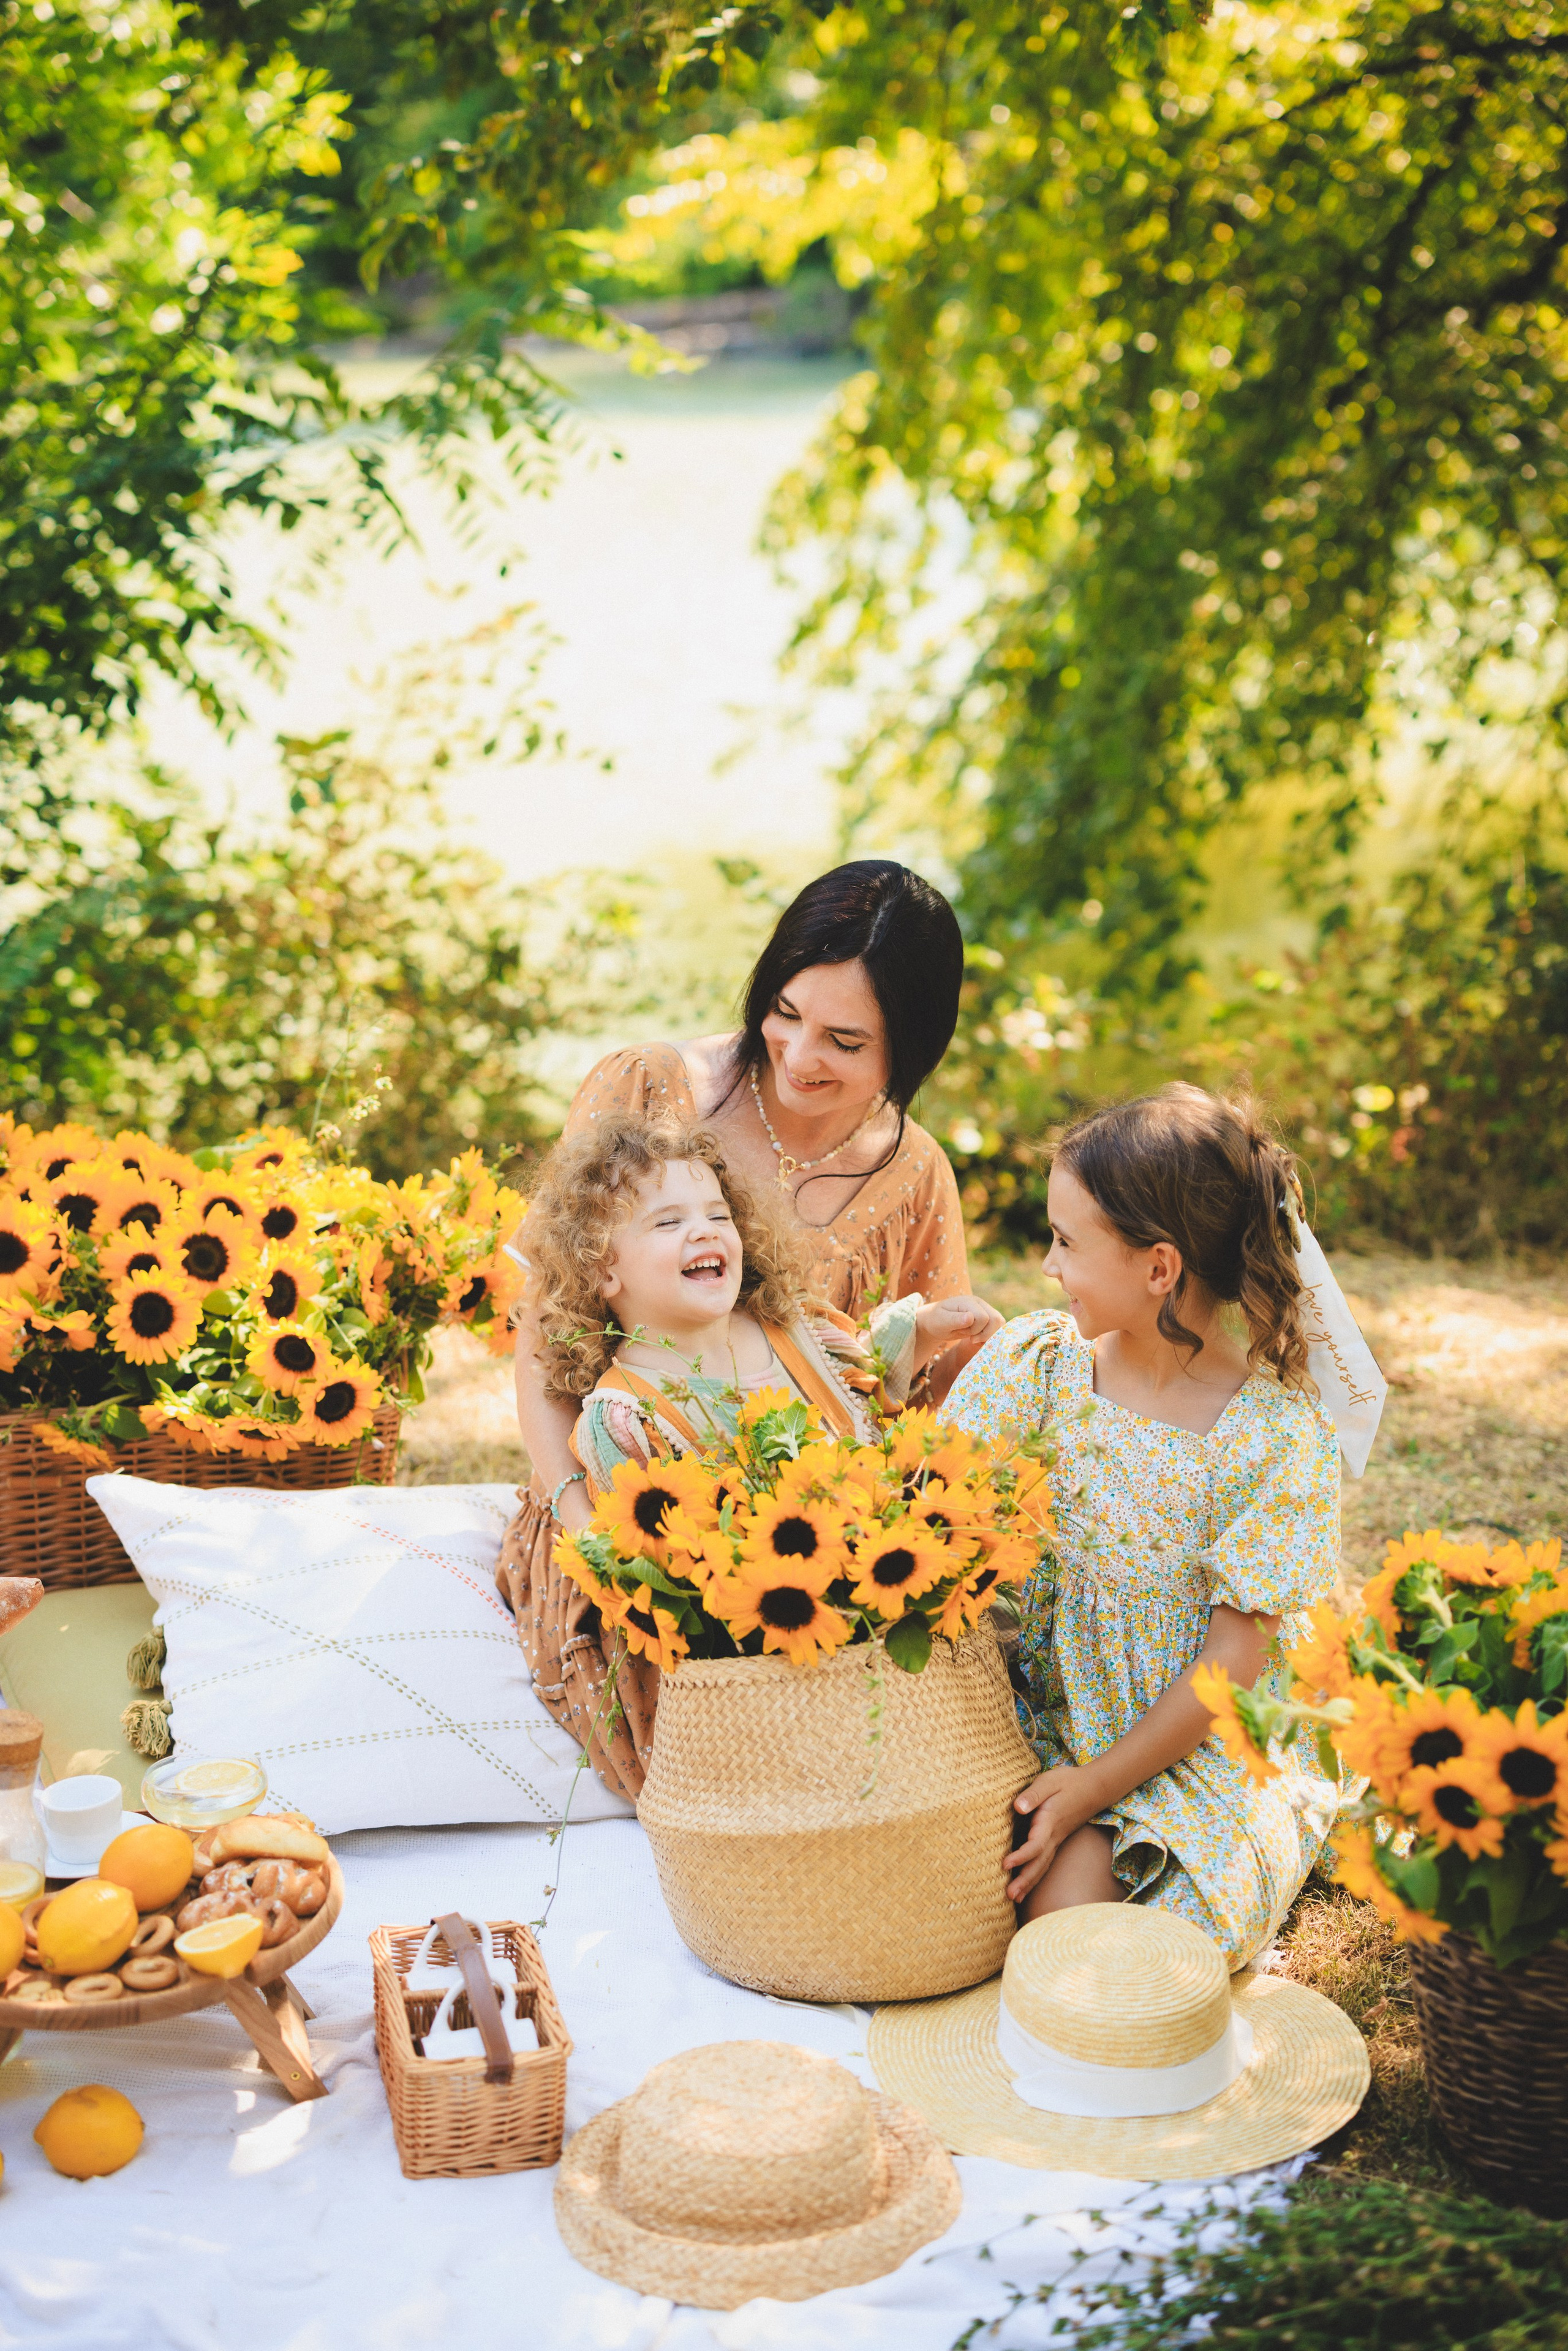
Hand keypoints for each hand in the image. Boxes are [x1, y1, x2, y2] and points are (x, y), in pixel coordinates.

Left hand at [913, 1293, 1003, 1369]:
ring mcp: (985, 1310)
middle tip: (970, 1337)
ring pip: (1000, 1324)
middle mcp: (980, 1303)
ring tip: (973, 1337)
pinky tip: (977, 1338)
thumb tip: (971, 1317)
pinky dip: (989, 1336)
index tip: (963, 1333)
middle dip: (984, 1333)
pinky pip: (997, 1328)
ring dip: (988, 1335)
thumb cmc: (936, 1320)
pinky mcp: (987, 1318)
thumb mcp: (941, 1321)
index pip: (984, 1317)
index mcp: (969, 1301)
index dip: (976, 1330)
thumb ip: (955, 1319)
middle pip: (997, 1320)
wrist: (935, 1322)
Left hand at [1005, 1764, 1106, 1902]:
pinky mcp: (1056, 1840)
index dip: (1021, 1856)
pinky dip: (1035, 1876)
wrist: (1093, 1787)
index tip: (1005, 1864)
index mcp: (1049, 1822)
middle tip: (1009, 1896)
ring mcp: (1057, 1840)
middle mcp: (1054, 1836)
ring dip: (1029, 1883)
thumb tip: (1018, 1807)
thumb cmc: (1068, 1782)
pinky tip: (1026, 1886)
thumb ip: (1033, 1794)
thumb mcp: (1049, 1781)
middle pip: (1039, 1863)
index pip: (1035, 1845)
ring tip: (1014, 1898)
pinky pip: (1045, 1863)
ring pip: (1043, 1866)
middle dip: (1024, 1881)